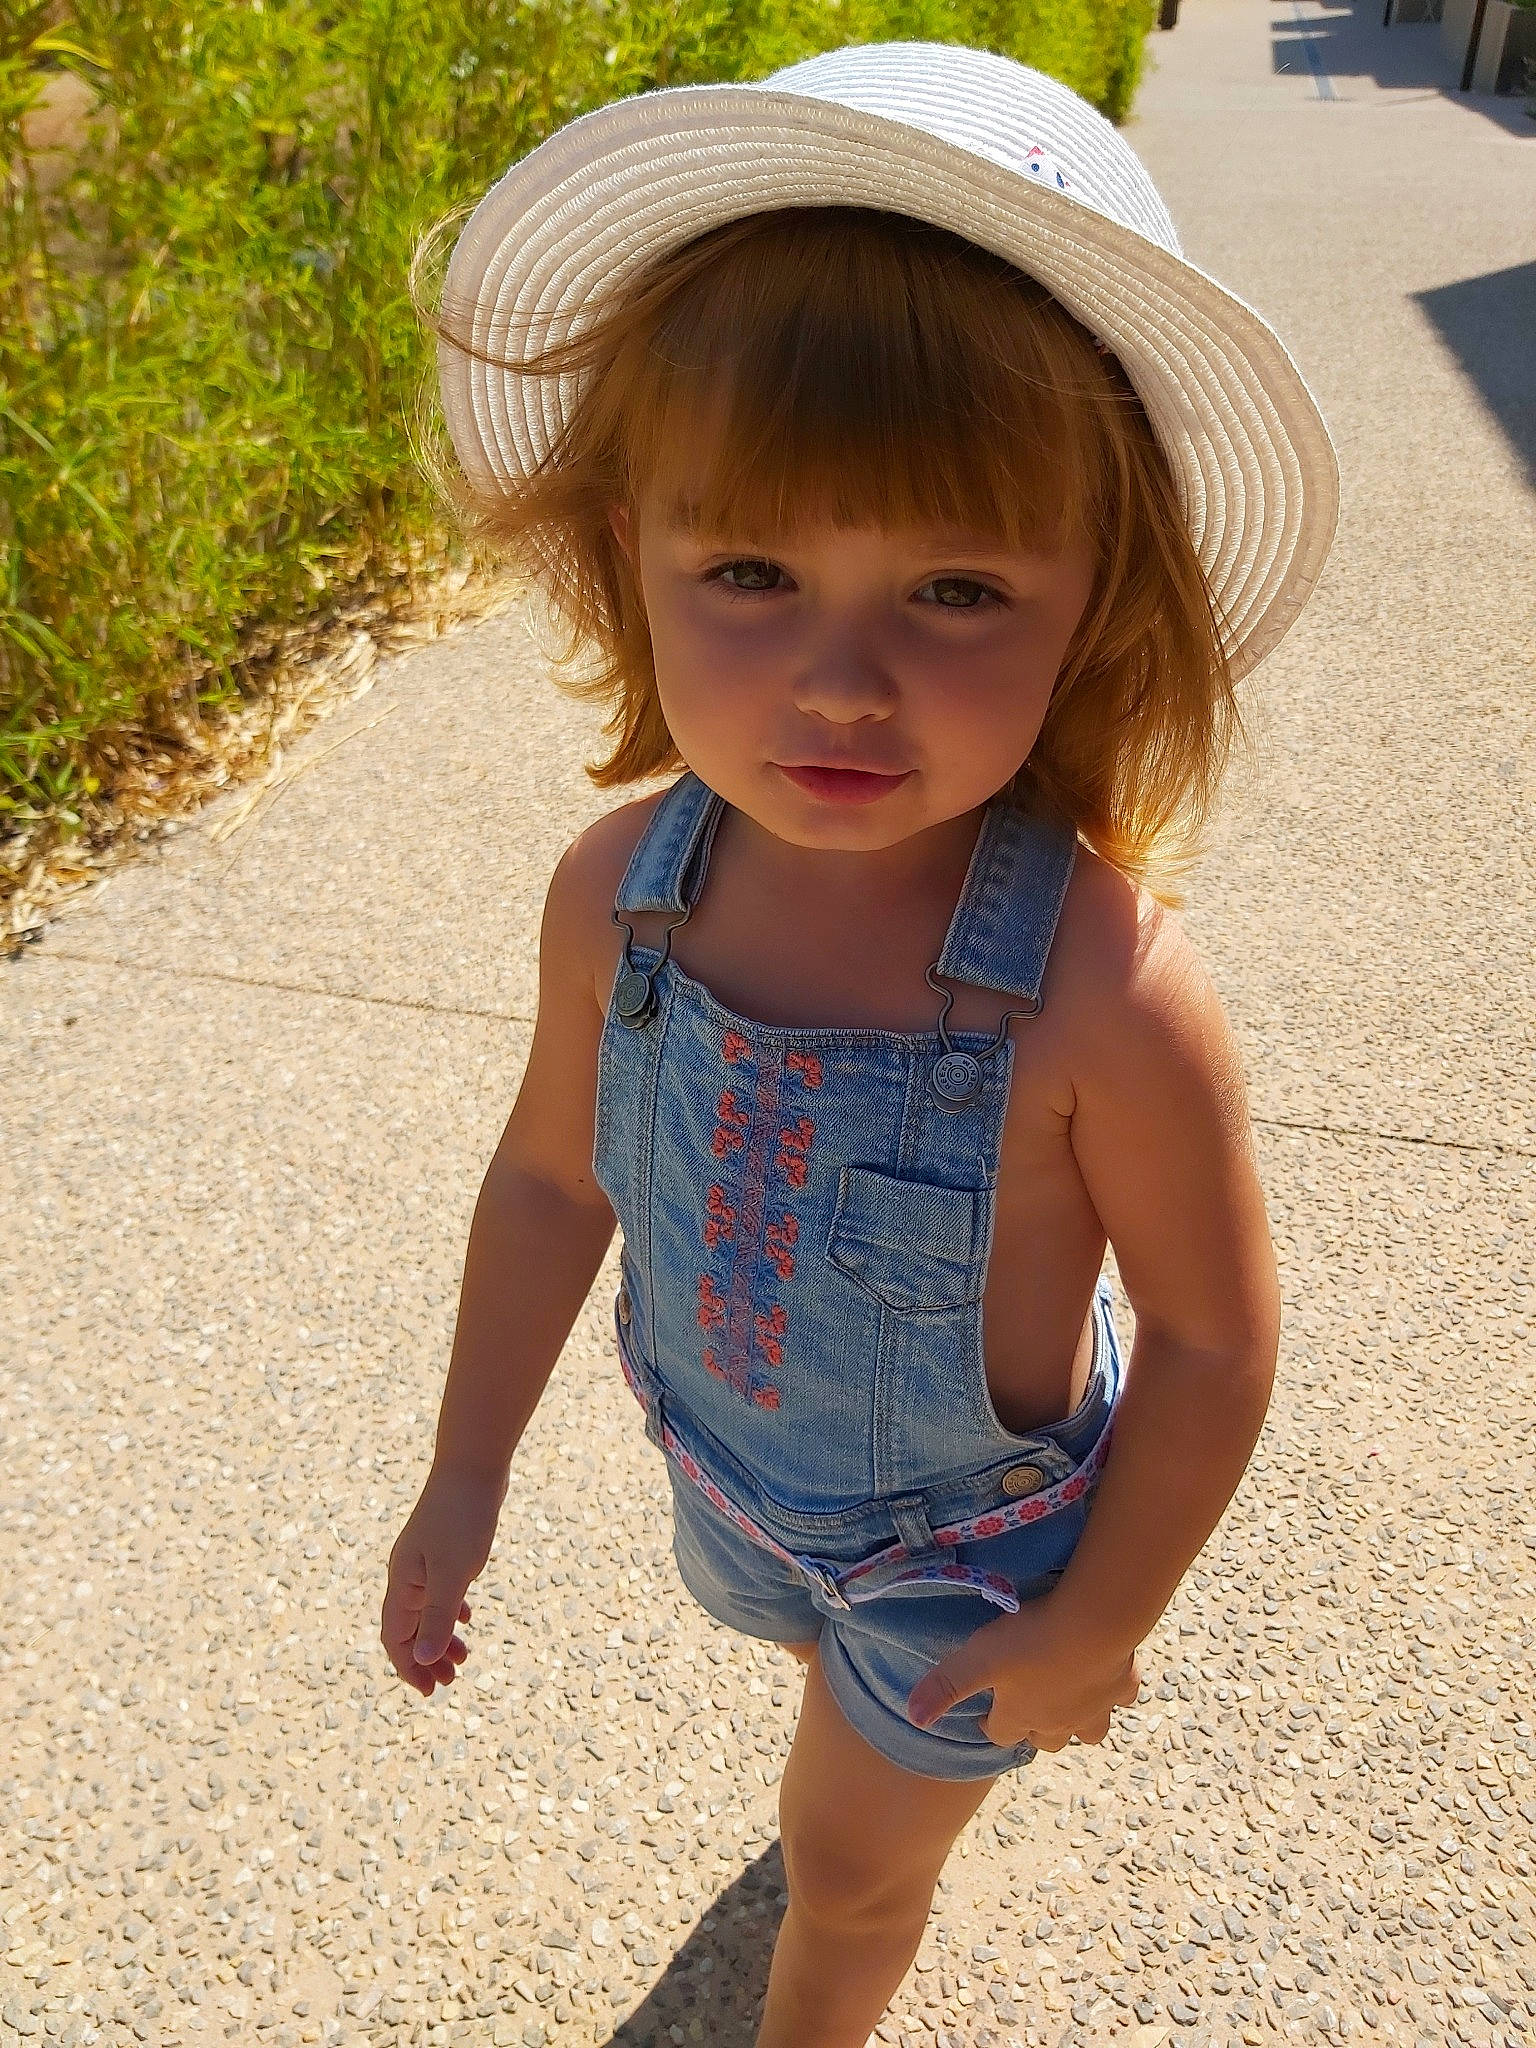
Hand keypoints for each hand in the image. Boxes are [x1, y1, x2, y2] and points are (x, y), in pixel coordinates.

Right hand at [381, 1466, 504, 1697]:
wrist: (472, 1465)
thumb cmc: (463, 1518)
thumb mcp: (453, 1574)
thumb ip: (438, 1617)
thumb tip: (421, 1660)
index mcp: (402, 1583)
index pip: (395, 1638)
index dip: (408, 1668)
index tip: (429, 1692)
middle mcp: (407, 1574)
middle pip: (409, 1628)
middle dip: (426, 1658)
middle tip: (451, 1681)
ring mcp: (424, 1559)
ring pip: (426, 1610)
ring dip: (441, 1637)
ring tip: (464, 1658)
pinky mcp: (443, 1547)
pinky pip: (439, 1589)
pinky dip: (450, 1609)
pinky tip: (466, 1615)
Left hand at [906, 1593, 1141, 1749]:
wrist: (1092, 1622)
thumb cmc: (1029, 1641)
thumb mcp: (977, 1659)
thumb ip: (945, 1686)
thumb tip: (912, 1717)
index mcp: (1022, 1716)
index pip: (1001, 1734)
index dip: (990, 1724)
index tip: (983, 1711)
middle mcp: (1060, 1721)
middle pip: (1046, 1741)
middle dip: (1034, 1730)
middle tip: (1025, 1706)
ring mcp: (1095, 1707)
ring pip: (1089, 1733)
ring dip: (1077, 1723)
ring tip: (1068, 1702)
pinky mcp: (1122, 1685)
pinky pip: (1122, 1698)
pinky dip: (1114, 1692)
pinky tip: (1107, 1673)